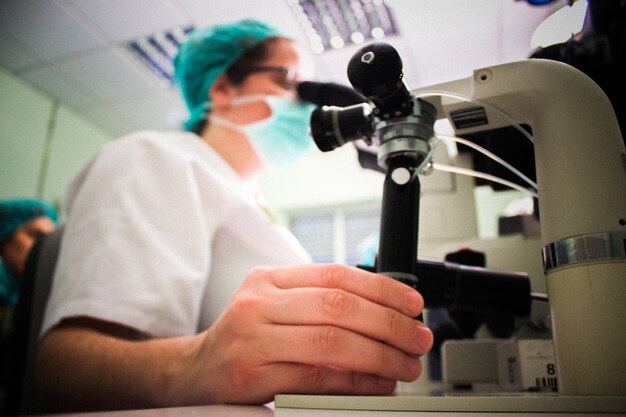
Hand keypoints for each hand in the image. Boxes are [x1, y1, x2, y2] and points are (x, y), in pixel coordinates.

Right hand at [178, 263, 432, 403]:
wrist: (197, 371)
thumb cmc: (247, 337)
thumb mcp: (276, 305)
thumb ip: (319, 302)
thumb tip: (384, 310)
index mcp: (270, 278)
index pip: (336, 275)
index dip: (382, 289)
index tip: (412, 304)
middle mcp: (259, 302)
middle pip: (339, 306)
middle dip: (389, 323)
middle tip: (418, 338)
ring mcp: (253, 338)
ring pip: (331, 341)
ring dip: (380, 355)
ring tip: (405, 364)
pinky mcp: (252, 375)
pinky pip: (316, 377)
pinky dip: (355, 381)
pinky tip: (377, 383)